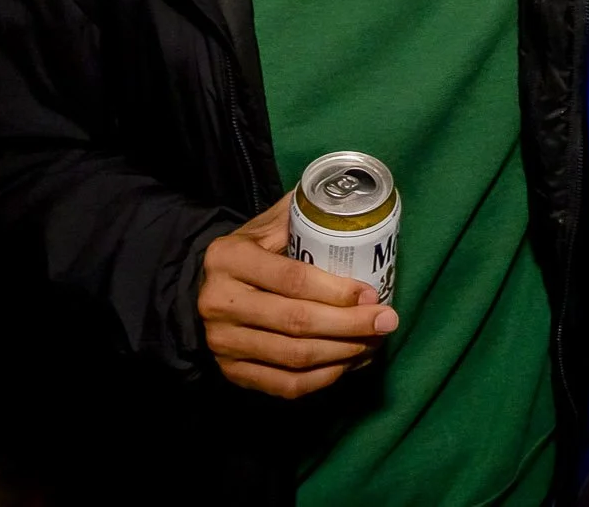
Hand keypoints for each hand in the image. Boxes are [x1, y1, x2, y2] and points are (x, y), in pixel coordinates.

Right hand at [198, 192, 399, 399]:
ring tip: (375, 342)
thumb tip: (354, 203)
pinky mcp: (231, 372)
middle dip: (351, 325)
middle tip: (387, 321)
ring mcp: (222, 343)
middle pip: (297, 322)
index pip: (293, 279)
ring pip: (295, 357)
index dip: (337, 290)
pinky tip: (349, 363)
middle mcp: (220, 302)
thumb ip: (303, 214)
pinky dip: (324, 377)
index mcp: (229, 258)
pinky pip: (286, 385)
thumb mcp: (266, 225)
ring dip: (344, 353)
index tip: (372, 294)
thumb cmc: (250, 253)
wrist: (201, 289)